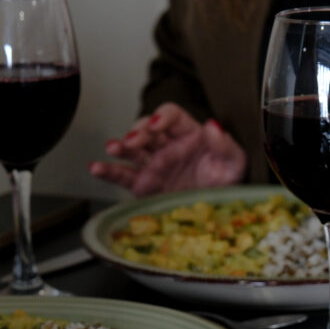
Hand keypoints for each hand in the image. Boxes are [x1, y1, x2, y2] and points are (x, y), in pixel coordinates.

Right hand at [88, 102, 246, 195]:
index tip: (159, 125)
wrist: (218, 213)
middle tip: (135, 140)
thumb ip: (224, 144)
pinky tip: (95, 167)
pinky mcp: (144, 185)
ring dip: (120, 146)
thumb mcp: (234, 163)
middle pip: (146, 129)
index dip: (163, 116)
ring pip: (131, 149)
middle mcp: (168, 146)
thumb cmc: (226, 183)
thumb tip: (212, 126)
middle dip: (139, 131)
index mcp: (189, 134)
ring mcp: (153, 165)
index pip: (171, 115)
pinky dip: (107, 171)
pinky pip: (122, 175)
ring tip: (113, 148)